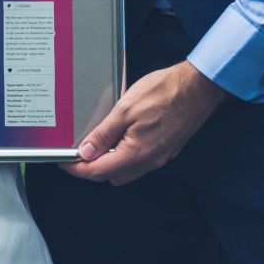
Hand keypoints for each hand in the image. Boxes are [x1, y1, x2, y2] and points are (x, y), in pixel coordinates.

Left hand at [63, 59, 226, 185]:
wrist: (199, 88)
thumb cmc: (163, 93)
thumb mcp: (125, 109)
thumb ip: (104, 134)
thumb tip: (86, 153)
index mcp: (137, 154)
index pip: (100, 172)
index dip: (78, 169)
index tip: (64, 162)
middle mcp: (150, 161)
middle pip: (113, 176)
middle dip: (93, 168)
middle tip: (78, 151)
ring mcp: (161, 156)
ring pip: (127, 170)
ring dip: (110, 162)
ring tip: (96, 143)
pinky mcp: (167, 148)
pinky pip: (140, 161)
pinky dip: (125, 155)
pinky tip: (120, 137)